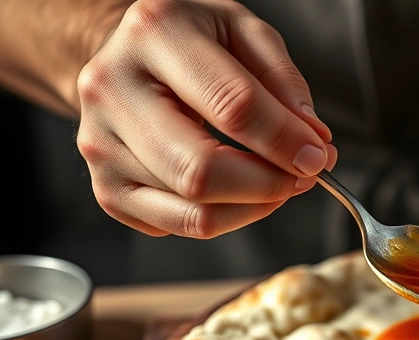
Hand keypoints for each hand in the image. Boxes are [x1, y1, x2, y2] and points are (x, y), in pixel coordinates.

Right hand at [75, 0, 336, 237]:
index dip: (285, 141)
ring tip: (276, 183)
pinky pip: (178, 227)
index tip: (318, 156)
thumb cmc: (190, 42)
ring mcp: (101, 145)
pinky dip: (224, 219)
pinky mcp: (106, 189)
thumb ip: (283, 81)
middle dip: (268, 185)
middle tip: (301, 177)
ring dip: (252, 207)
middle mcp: (113, 90)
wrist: (125, 54)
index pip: (232, 106)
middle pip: (202, 171)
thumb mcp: (244, 32)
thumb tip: (312, 141)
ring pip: (193, 210)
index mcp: (155, 34)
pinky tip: (238, 193)